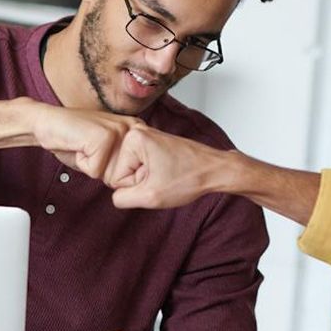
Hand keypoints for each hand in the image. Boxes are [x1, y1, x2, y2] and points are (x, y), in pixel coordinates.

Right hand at [30, 105, 136, 181]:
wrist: (48, 123)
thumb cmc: (74, 140)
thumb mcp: (106, 155)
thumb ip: (123, 167)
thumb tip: (135, 188)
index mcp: (136, 131)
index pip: (135, 174)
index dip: (112, 172)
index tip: (100, 154)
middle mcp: (132, 128)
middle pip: (123, 176)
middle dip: (102, 170)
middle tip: (90, 150)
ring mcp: (119, 130)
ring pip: (111, 176)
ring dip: (92, 167)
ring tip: (84, 148)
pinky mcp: (104, 136)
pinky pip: (96, 172)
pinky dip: (82, 164)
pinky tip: (79, 146)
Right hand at [108, 131, 226, 209]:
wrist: (215, 170)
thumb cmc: (189, 178)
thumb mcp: (150, 196)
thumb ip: (122, 198)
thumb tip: (116, 195)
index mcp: (133, 139)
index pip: (116, 178)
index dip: (137, 186)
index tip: (158, 178)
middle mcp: (137, 132)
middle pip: (122, 172)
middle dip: (142, 181)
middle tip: (163, 177)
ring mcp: (145, 136)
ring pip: (132, 171)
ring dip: (148, 179)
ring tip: (167, 174)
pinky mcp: (152, 142)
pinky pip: (141, 166)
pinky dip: (154, 174)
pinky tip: (168, 171)